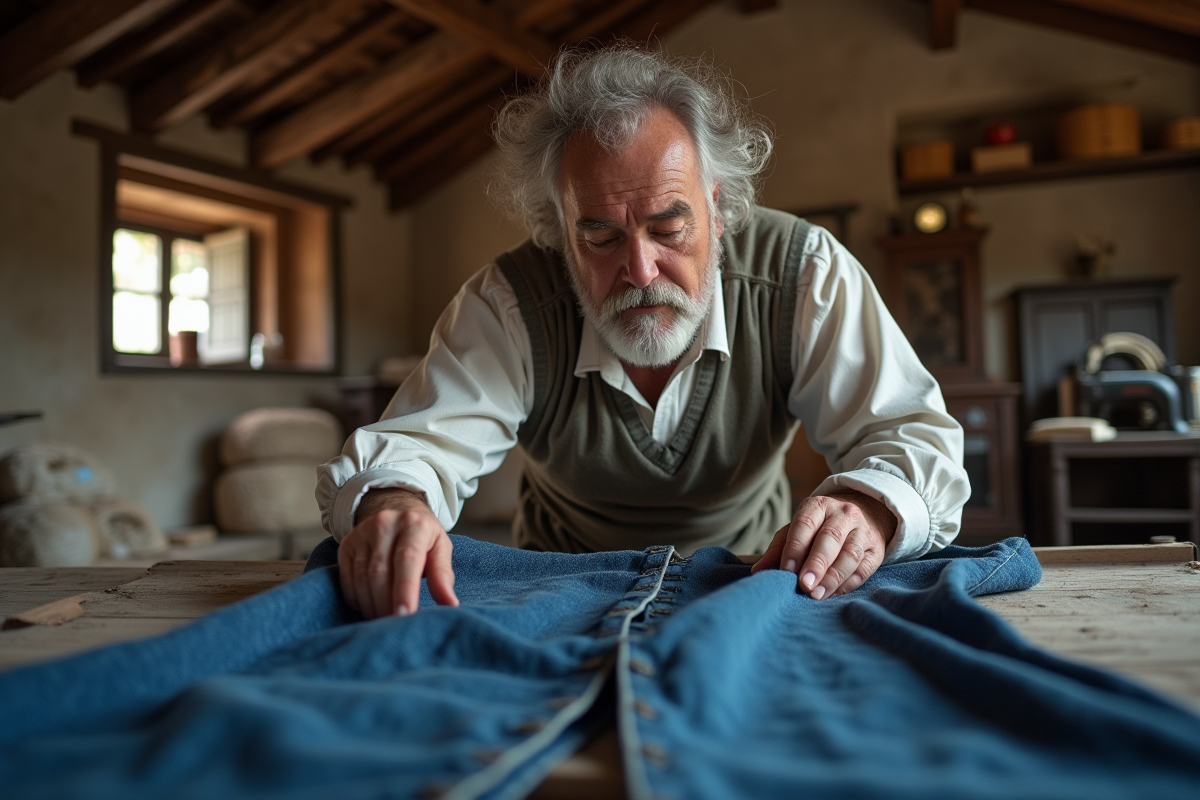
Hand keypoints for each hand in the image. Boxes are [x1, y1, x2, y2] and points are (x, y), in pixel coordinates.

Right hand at [337, 488, 458, 618]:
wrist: (394, 508)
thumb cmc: (422, 536)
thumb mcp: (440, 547)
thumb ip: (443, 575)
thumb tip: (450, 605)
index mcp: (413, 524)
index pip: (407, 559)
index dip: (405, 589)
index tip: (405, 615)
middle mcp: (384, 524)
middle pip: (380, 572)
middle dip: (387, 604)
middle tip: (395, 626)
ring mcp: (361, 533)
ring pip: (362, 578)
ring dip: (372, 605)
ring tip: (384, 621)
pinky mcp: (346, 545)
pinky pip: (347, 580)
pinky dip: (358, 600)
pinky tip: (369, 607)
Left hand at [751, 490, 896, 599]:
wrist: (865, 513)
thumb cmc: (821, 526)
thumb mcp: (798, 530)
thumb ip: (779, 549)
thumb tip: (758, 570)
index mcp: (819, 505)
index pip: (805, 524)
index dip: (795, 548)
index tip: (786, 570)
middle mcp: (843, 514)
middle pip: (830, 538)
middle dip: (816, 563)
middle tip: (804, 585)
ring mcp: (863, 531)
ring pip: (849, 554)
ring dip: (832, 577)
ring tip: (817, 594)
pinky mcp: (876, 549)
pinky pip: (863, 568)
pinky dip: (847, 584)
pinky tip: (833, 594)